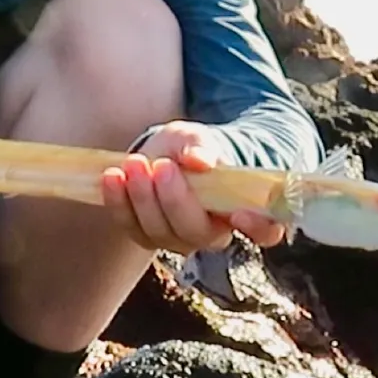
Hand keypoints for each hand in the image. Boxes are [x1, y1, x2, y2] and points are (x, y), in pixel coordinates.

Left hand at [100, 121, 285, 253]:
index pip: (266, 232)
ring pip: (161, 233)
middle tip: (162, 167)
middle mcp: (213, 234)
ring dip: (142, 199)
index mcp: (245, 212)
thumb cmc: (200, 150)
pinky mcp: (148, 235)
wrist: (173, 156)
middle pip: (196, 232)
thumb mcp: (201, 138)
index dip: (257, 228)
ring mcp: (179, 239)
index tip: (239, 213)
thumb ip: (201, 147)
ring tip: (133, 165)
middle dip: (175, 201)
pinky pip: (132, 228)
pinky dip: (119, 203)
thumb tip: (200, 161)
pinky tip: (111, 178)